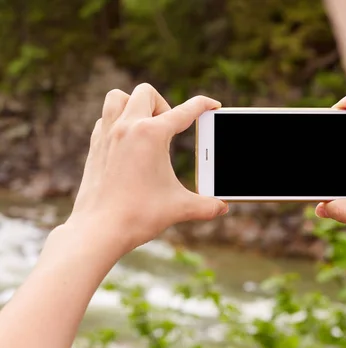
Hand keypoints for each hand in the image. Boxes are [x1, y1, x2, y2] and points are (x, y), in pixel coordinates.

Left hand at [67, 83, 227, 254]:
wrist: (99, 230)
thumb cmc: (139, 216)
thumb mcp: (180, 208)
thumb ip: (207, 205)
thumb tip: (223, 207)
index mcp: (151, 135)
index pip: (185, 111)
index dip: (204, 105)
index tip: (213, 105)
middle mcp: (127, 127)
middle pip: (147, 92)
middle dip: (164, 105)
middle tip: (170, 128)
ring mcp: (107, 134)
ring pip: (118, 97)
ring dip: (135, 105)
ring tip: (146, 127)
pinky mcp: (94, 146)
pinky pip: (106, 118)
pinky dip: (118, 122)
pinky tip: (128, 143)